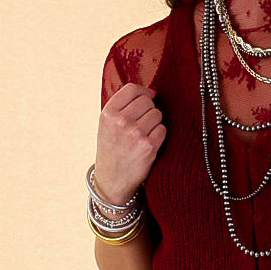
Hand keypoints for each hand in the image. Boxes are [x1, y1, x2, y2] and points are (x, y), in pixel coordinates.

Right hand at [94, 81, 166, 205]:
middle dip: (148, 109)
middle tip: (142, 122)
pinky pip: (162, 130)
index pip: (132, 89)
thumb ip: (123, 105)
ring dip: (154, 123)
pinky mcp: (148, 147)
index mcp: (108, 113)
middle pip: (147, 101)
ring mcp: (135, 134)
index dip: (143, 92)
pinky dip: (158, 135)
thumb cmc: (111, 149)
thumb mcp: (107, 124)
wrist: (112, 180)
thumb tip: (151, 92)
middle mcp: (120, 122)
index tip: (146, 99)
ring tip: (143, 134)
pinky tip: (148, 143)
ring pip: (157, 114)